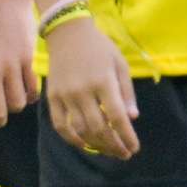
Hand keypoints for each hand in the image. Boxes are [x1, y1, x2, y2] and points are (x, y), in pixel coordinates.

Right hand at [42, 13, 140, 160]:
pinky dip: (72, 139)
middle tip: (123, 154)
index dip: (127, 136)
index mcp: (104, 81)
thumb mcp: (120, 64)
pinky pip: (60, 125)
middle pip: (99, 128)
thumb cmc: (99, 47)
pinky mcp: (52, 96)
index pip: (117, 117)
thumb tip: (132, 118)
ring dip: (96, 145)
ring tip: (108, 151)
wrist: (67, 32)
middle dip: (114, 146)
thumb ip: (127, 92)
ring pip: (81, 130)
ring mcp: (66, 94)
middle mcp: (84, 90)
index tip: (134, 148)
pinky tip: (83, 144)